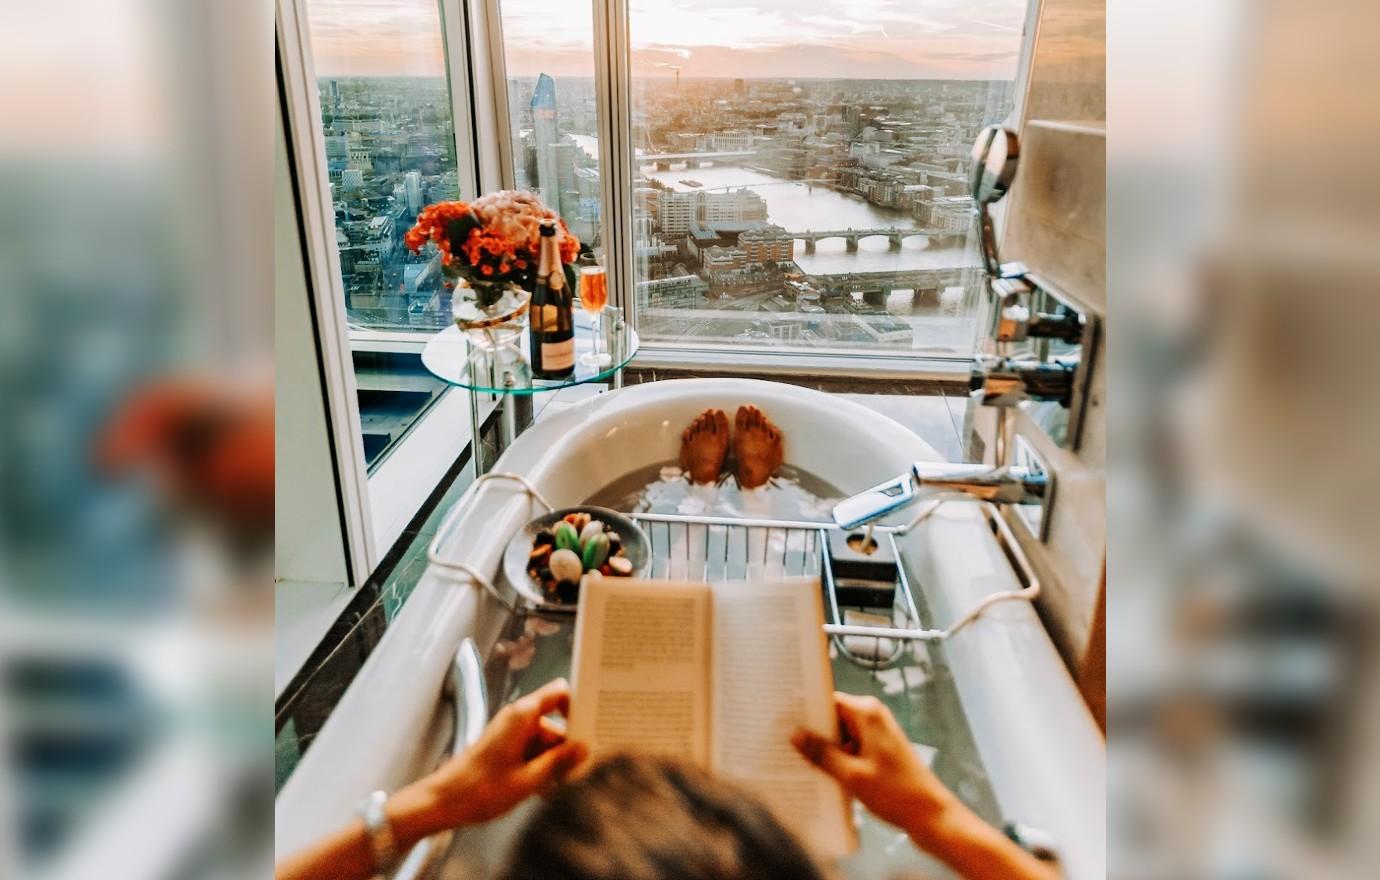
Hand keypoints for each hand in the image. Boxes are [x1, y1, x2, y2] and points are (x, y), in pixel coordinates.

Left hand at [389, 678, 587, 840]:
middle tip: (577, 772)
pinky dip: (539, 766)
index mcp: (522, 716)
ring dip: (553, 761)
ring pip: (545, 740)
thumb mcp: (528, 780)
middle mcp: (517, 718)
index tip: (594, 725)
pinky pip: (531, 750)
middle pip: (556, 723)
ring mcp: (509, 733)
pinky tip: (540, 789)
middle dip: (567, 747)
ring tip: (555, 787)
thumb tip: (584, 748)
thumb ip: (559, 762)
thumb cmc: (479, 790)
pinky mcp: (504, 747)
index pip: (560, 693)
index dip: (579, 706)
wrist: (442, 803)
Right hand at [791, 692, 956, 837]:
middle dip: (811, 732)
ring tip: (795, 762)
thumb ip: (822, 753)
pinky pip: (849, 749)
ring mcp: (876, 736)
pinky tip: (818, 775)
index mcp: (867, 713)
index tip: (780, 718)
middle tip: (781, 743)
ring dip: (823, 750)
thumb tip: (794, 735)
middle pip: (832, 718)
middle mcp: (872, 718)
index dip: (805, 709)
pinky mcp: (879, 753)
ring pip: (839, 736)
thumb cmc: (896, 793)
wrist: (931, 817)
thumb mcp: (852, 775)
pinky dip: (836, 760)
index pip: (827, 700)